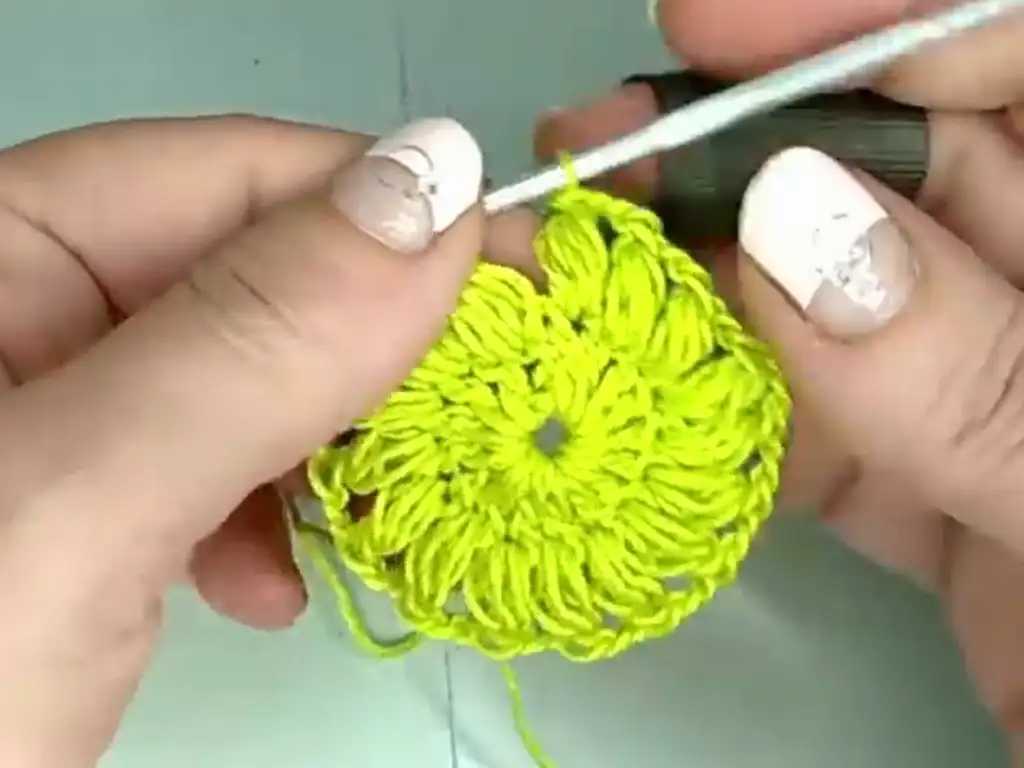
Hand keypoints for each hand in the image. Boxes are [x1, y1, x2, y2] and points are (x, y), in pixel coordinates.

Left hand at [0, 115, 498, 765]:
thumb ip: (251, 342)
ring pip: (240, 381)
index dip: (383, 210)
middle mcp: (14, 314)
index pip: (222, 174)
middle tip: (475, 401)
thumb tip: (436, 187)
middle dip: (363, 348)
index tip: (517, 271)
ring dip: (322, 446)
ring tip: (369, 516)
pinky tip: (268, 588)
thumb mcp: (78, 503)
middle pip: (242, 278)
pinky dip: (263, 521)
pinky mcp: (73, 510)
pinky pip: (207, 469)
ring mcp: (47, 419)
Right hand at [537, 0, 1023, 758]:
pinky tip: (638, 386)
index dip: (867, 27)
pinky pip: (820, 420)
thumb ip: (971, 371)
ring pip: (832, 300)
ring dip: (700, 285)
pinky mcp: (931, 480)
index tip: (710, 32)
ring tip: (576, 260)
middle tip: (595, 151)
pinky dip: (725, 408)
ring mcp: (984, 387)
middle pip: (894, 176)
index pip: (1014, 65)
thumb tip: (790, 216)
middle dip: (736, 155)